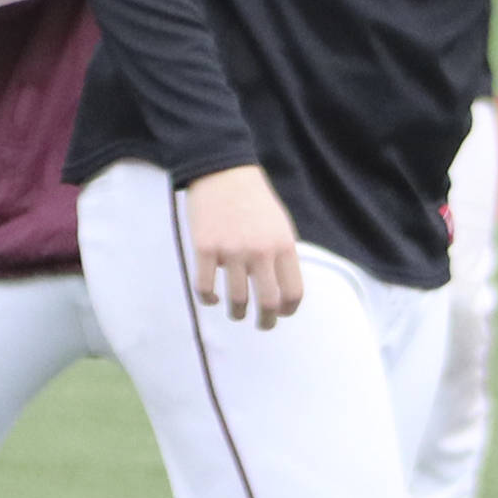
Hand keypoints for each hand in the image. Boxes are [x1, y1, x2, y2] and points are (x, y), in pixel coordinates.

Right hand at [184, 165, 302, 329]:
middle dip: (266, 321)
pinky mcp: (205, 248)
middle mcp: (260, 251)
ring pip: (237, 300)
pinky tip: (211, 298)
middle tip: (262, 325)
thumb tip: (282, 287)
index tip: (281, 314)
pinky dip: (208, 299)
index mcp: (283, 245)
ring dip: (237, 313)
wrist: (222, 172)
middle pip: (267, 302)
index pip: (293, 292)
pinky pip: (206, 287)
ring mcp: (232, 251)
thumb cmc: (253, 199)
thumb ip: (283, 254)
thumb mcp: (280, 224)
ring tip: (236, 314)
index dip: (288, 310)